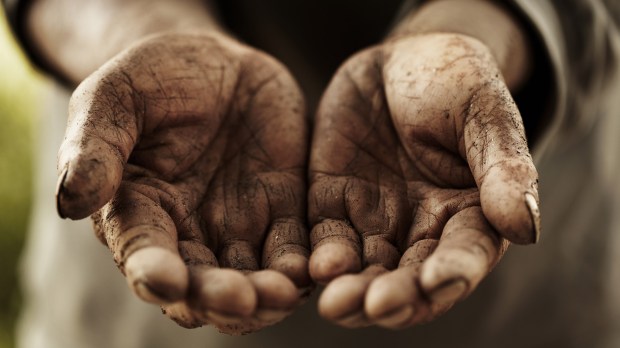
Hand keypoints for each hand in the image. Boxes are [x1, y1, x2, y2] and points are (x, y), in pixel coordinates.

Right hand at [56, 32, 310, 333]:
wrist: (216, 64)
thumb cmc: (155, 78)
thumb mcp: (116, 97)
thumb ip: (96, 146)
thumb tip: (72, 200)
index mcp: (141, 214)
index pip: (144, 257)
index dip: (154, 274)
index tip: (165, 280)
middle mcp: (189, 234)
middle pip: (202, 287)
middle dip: (220, 299)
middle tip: (241, 298)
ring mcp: (239, 228)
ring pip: (252, 282)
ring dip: (267, 297)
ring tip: (284, 290)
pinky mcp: (282, 212)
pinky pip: (294, 251)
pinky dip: (304, 267)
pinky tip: (315, 267)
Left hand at [308, 33, 539, 327]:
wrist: (397, 61)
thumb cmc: (453, 80)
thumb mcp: (484, 112)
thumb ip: (502, 167)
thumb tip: (525, 227)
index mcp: (470, 213)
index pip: (465, 254)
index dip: (452, 271)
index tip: (435, 280)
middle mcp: (422, 228)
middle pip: (410, 278)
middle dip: (396, 297)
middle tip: (376, 306)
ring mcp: (375, 220)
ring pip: (366, 269)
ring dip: (353, 292)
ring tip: (337, 304)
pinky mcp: (334, 205)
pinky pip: (327, 239)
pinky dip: (322, 260)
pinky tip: (315, 269)